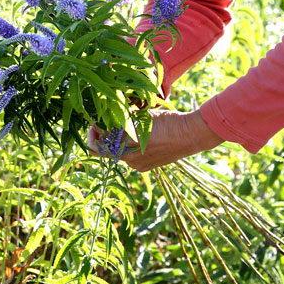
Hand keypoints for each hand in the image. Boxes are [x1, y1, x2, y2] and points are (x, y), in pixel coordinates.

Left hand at [88, 109, 224, 171]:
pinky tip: (137, 133)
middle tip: (106, 120)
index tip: (94, 123)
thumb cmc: (168, 122)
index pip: (97, 148)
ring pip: (120, 152)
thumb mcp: (142, 117)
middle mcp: (130, 161)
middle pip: (108, 149)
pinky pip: (132, 156)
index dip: (92, 136)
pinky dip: (129, 145)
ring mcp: (139, 165)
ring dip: (118, 140)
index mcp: (127, 150)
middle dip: (105, 135)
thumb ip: (122, 120)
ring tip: (124, 124)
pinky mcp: (147, 166)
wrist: (192, 135)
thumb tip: (106, 118)